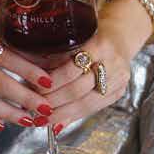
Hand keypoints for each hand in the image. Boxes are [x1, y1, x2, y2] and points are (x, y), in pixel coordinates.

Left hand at [32, 0, 153, 133]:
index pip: (73, 68)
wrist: (120, 34)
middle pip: (79, 89)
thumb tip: (33, 77)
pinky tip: (59, 121)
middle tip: (36, 107)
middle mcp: (113, 64)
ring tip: (44, 118)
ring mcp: (119, 80)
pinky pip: (93, 108)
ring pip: (87, 103)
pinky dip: (74, 116)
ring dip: (62, 113)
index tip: (35, 88)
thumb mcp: (77, 36)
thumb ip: (59, 55)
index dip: (54, 81)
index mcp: (101, 45)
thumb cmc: (93, 32)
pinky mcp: (119, 92)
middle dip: (55, 100)